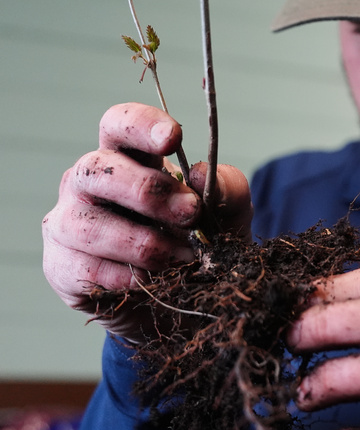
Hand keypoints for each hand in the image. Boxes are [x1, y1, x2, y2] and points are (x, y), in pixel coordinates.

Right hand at [41, 102, 252, 340]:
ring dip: (144, 244)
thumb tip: (201, 174)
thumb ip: (226, 190)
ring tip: (183, 258)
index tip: (173, 138)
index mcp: (128, 159)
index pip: (118, 124)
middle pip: (98, 169)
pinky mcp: (62, 265)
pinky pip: (88, 269)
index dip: (140, 125)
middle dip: (148, 192)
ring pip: (90, 224)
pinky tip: (154, 283)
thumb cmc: (197, 245)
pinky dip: (129, 278)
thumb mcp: (228, 216)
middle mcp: (89, 184)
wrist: (180, 306)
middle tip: (190, 213)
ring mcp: (68, 223)